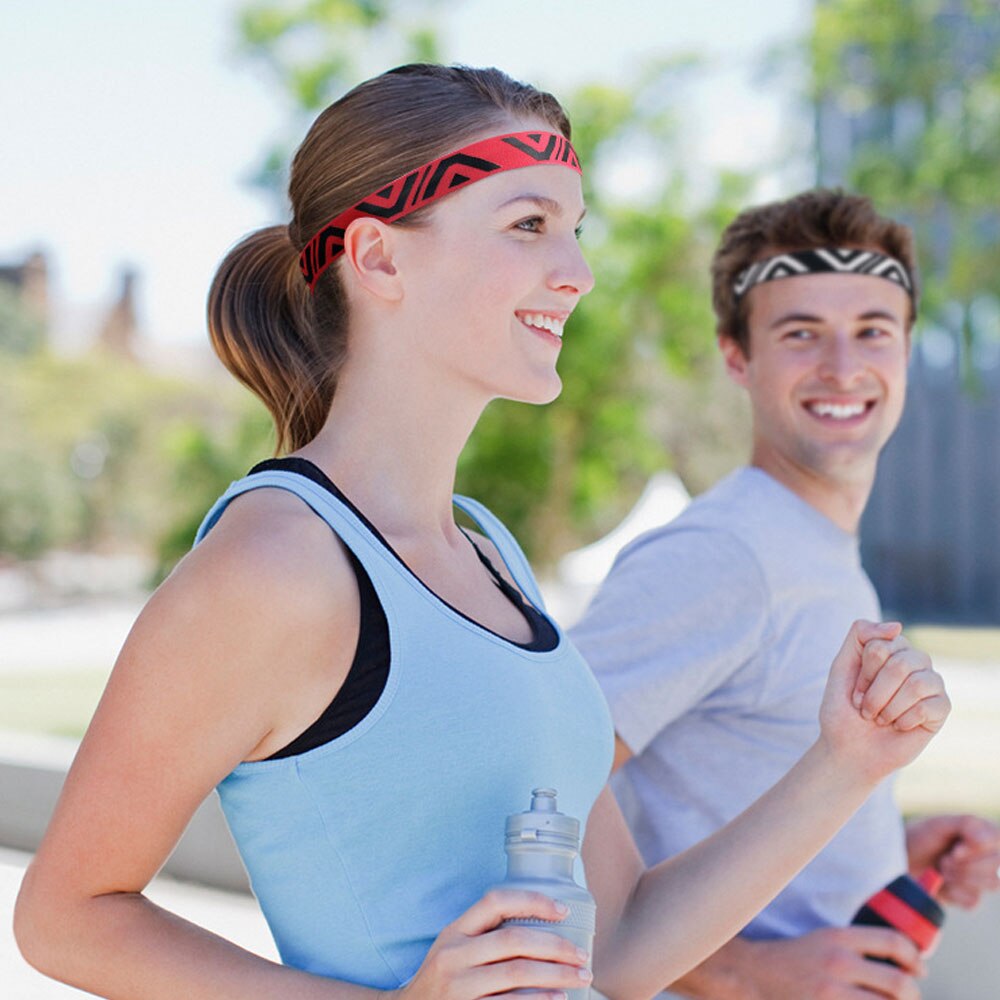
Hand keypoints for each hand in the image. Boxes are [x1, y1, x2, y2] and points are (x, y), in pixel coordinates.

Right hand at [392, 890, 590, 999]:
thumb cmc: (442, 981)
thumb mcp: (453, 950)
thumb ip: (484, 937)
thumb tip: (543, 927)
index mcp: (454, 931)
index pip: (495, 901)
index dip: (532, 900)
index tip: (563, 910)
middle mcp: (454, 955)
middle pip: (514, 940)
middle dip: (556, 946)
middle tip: (583, 955)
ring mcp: (458, 987)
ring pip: (516, 973)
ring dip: (556, 975)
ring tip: (580, 978)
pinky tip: (558, 999)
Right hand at [739, 927, 925, 999]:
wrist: (753, 974)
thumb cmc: (794, 959)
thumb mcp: (824, 940)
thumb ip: (858, 948)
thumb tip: (904, 965)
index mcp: (838, 937)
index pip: (892, 941)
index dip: (915, 957)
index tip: (920, 969)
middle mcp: (838, 962)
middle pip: (899, 983)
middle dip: (912, 995)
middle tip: (909, 997)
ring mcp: (831, 992)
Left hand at [818, 621, 949, 783]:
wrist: (850, 750)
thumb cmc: (844, 708)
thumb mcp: (841, 666)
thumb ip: (860, 636)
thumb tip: (897, 625)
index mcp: (891, 647)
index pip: (880, 646)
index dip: (863, 673)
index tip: (855, 690)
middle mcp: (914, 660)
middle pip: (899, 663)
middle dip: (875, 692)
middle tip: (866, 708)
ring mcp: (931, 682)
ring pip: (916, 683)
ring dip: (888, 707)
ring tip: (880, 718)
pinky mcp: (942, 708)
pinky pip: (927, 707)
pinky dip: (903, 720)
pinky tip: (898, 726)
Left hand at [906, 814, 999, 907]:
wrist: (900, 857)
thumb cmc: (921, 836)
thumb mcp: (940, 824)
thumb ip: (967, 825)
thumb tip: (987, 839)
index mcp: (986, 835)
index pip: (998, 845)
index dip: (979, 852)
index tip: (956, 851)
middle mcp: (989, 856)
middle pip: (998, 869)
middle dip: (966, 865)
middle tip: (944, 859)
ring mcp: (981, 878)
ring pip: (991, 884)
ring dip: (960, 876)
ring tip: (942, 867)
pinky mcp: (968, 897)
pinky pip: (972, 901)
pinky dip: (953, 892)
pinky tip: (942, 882)